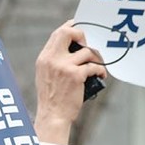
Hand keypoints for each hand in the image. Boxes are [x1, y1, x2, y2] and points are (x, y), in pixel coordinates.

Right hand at [34, 21, 108, 144]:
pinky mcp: (75, 76)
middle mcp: (52, 60)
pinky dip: (100, 71)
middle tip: (89, 46)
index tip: (80, 30)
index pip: (57, 34)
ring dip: (97, 58)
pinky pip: (94, 66)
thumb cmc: (51, 98)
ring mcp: (63, 67)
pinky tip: (100, 76)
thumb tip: (74, 48)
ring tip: (98, 67)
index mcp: (44, 59)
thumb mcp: (46, 75)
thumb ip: (55, 61)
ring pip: (87, 51)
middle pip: (69, 33)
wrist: (52, 116)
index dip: (71, 28)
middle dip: (83, 35)